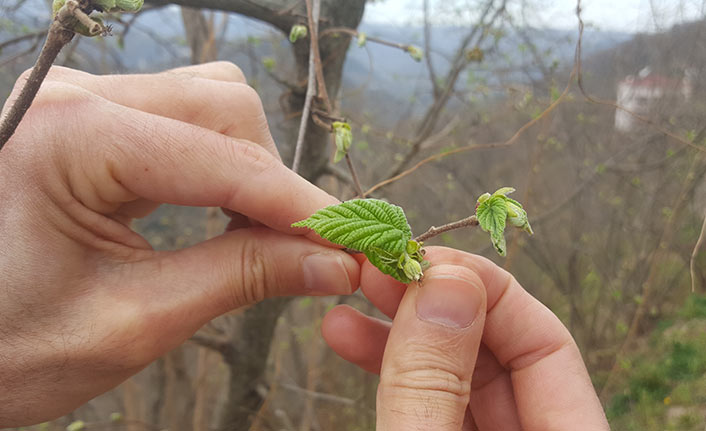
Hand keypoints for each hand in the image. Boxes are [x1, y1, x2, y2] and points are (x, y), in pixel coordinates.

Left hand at [0, 62, 358, 426]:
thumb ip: (238, 279)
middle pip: (225, 107)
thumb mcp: (129, 324)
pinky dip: (219, 164)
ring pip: (208, 103)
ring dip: (249, 166)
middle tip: (302, 249)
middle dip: (274, 180)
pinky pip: (179, 121)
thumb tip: (329, 263)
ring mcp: (77, 102)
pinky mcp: (85, 122)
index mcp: (67, 138)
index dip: (299, 207)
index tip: (351, 245)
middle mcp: (73, 97)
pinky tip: (225, 214)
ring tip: (261, 234)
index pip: (224, 159)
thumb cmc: (0, 351)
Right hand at [323, 247, 608, 429]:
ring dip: (398, 335)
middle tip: (377, 270)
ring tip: (346, 304)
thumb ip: (434, 383)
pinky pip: (429, 401)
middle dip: (430, 305)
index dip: (484, 290)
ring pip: (454, 377)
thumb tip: (447, 282)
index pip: (546, 346)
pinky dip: (391, 372)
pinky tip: (352, 339)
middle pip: (496, 354)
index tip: (421, 259)